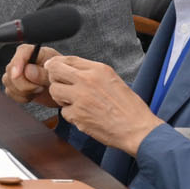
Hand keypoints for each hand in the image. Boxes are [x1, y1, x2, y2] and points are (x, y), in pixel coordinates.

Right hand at [1, 44, 62, 108]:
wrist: (62, 91)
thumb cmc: (62, 78)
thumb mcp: (57, 75)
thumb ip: (43, 73)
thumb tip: (27, 71)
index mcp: (36, 52)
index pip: (22, 51)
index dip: (18, 62)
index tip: (17, 75)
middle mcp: (23, 60)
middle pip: (11, 69)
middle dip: (24, 83)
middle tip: (40, 88)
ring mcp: (17, 72)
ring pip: (8, 81)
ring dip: (23, 91)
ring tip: (38, 91)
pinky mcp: (14, 84)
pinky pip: (10, 92)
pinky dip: (21, 97)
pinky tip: (32, 95)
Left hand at [46, 56, 163, 153]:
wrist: (137, 129)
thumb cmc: (129, 108)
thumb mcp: (113, 80)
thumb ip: (92, 73)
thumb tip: (70, 70)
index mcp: (98, 69)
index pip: (68, 59)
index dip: (56, 63)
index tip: (52, 67)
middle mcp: (87, 80)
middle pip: (54, 70)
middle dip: (54, 78)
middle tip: (61, 86)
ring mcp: (80, 97)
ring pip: (54, 90)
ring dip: (60, 97)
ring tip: (75, 103)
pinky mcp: (77, 114)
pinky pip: (63, 111)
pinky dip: (71, 115)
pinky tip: (84, 116)